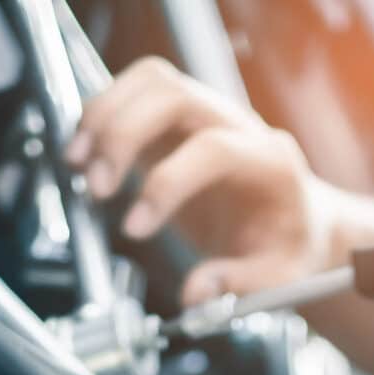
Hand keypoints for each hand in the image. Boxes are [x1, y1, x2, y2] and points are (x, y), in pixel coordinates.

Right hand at [69, 59, 328, 306]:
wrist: (297, 219)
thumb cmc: (289, 246)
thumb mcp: (280, 279)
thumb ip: (239, 286)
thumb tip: (195, 294)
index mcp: (270, 161)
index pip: (214, 149)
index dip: (168, 183)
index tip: (134, 230)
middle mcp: (237, 125)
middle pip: (175, 95)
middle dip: (125, 135)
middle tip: (95, 188)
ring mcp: (205, 115)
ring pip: (152, 81)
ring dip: (105, 114)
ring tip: (76, 162)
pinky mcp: (177, 121)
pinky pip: (136, 94)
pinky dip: (101, 114)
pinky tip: (82, 152)